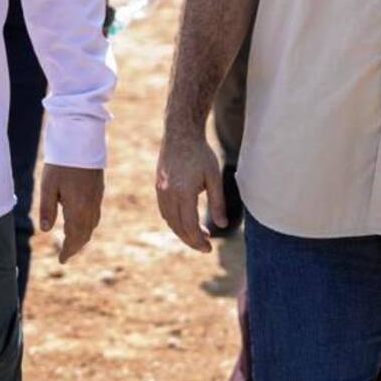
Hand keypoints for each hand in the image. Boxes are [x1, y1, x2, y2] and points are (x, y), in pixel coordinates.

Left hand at [39, 164, 103, 263]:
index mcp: (77, 209)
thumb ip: (47, 209)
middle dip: (75, 246)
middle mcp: (90, 207)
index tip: (61, 260)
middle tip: (66, 254)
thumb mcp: (48, 186)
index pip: (74, 237)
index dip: (68, 250)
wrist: (80, 143)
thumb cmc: (61, 164)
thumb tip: (45, 230)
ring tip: (72, 241)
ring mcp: (97, 199)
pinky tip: (82, 222)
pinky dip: (88, 225)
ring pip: (92, 226)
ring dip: (83, 237)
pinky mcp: (99, 191)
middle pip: (85, 234)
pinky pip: (95, 215)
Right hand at [155, 131, 224, 252]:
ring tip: (198, 235)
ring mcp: (161, 189)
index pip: (189, 226)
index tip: (209, 248)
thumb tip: (222, 224)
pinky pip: (164, 210)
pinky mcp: (158, 185)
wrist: (180, 133)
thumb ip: (217, 202)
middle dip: (191, 240)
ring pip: (169, 219)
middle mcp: (168, 193)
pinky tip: (185, 220)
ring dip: (181, 231)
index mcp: (183, 192)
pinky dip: (174, 220)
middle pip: (177, 226)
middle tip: (205, 246)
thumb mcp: (214, 177)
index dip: (199, 240)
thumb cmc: (200, 153)